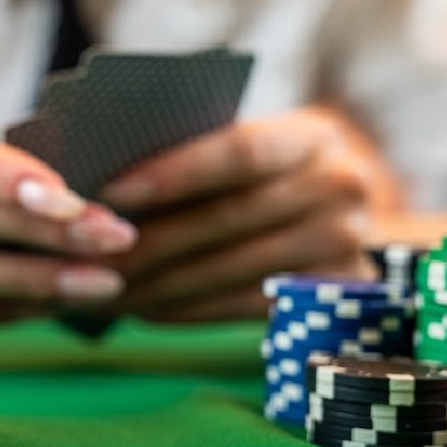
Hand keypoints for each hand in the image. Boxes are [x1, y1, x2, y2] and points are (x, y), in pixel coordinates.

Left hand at [99, 107, 377, 322]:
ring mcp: (343, 248)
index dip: (173, 174)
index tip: (109, 193)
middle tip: (85, 256)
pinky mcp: (333, 297)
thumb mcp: (263, 145)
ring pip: (229, 271)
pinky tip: (142, 308)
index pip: (238, 152)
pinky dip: (186, 310)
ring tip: (101, 287)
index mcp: (313, 136)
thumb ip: (203, 153)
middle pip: (226, 220)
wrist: (361, 213)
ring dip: (157, 285)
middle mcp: (338, 189)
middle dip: (148, 242)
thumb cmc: (282, 171)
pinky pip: (243, 307)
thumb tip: (108, 186)